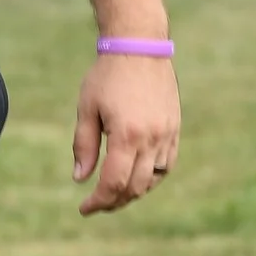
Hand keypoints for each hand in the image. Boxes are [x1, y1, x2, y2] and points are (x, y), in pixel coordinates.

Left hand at [71, 54, 179, 214]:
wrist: (140, 47)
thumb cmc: (107, 76)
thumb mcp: (87, 109)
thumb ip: (83, 146)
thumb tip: (80, 179)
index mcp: (126, 135)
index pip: (114, 183)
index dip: (98, 201)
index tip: (84, 208)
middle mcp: (151, 139)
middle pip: (135, 188)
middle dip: (114, 201)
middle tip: (96, 203)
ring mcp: (167, 135)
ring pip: (153, 180)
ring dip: (133, 191)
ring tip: (113, 191)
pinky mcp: (175, 129)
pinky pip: (167, 165)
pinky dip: (151, 177)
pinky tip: (136, 176)